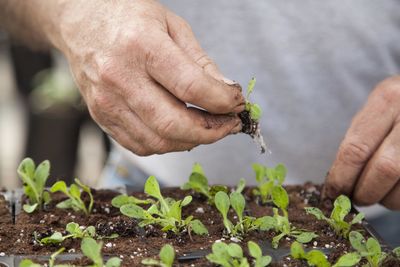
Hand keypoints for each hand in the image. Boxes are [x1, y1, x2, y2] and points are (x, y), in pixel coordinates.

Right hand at [51, 0, 243, 154]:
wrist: (80, 22)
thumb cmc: (130, 18)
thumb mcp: (172, 26)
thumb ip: (201, 63)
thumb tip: (226, 94)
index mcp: (141, 45)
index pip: (191, 87)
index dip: (222, 101)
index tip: (237, 103)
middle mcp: (119, 77)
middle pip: (174, 124)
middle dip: (212, 131)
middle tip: (229, 124)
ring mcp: (106, 101)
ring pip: (158, 142)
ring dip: (192, 141)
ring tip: (208, 128)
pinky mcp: (101, 117)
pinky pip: (140, 145)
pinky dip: (167, 145)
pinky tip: (180, 131)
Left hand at [324, 76, 399, 209]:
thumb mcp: (381, 106)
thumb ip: (361, 137)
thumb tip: (339, 181)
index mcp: (388, 99)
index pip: (356, 149)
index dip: (341, 178)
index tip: (332, 192)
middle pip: (383, 169)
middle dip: (364, 192)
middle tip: (355, 198)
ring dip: (386, 199)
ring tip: (378, 194)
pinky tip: (396, 191)